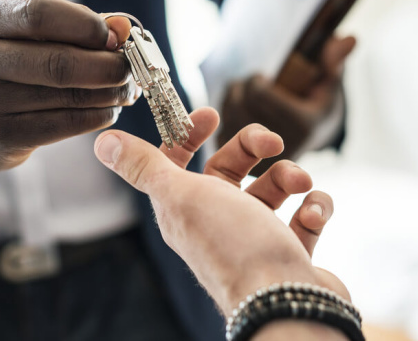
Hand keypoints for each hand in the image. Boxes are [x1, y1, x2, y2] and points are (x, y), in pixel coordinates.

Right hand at [0, 0, 136, 172]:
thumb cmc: (6, 64)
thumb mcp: (24, 34)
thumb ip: (74, 25)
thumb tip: (123, 26)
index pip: (39, 14)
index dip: (86, 25)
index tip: (116, 36)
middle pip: (57, 61)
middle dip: (106, 65)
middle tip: (131, 68)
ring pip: (66, 96)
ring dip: (108, 92)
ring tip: (126, 89)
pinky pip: (63, 124)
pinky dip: (97, 116)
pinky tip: (109, 109)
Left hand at [94, 107, 348, 316]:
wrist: (285, 302)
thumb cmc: (233, 246)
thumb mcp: (180, 196)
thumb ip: (144, 166)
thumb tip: (102, 141)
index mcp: (184, 208)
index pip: (177, 162)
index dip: (189, 135)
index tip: (211, 115)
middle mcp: (217, 222)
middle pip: (230, 168)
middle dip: (253, 147)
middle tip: (273, 143)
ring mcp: (255, 238)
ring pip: (272, 188)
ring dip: (289, 175)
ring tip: (300, 184)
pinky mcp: (289, 251)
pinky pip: (304, 216)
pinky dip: (314, 207)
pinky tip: (313, 213)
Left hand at [219, 35, 355, 174]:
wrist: (307, 143)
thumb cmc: (317, 106)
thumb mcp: (329, 85)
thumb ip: (335, 62)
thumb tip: (350, 38)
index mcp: (303, 126)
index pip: (259, 93)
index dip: (255, 80)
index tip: (262, 77)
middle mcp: (281, 147)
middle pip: (240, 103)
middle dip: (241, 87)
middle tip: (249, 84)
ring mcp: (261, 160)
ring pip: (227, 116)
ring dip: (231, 99)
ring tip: (243, 95)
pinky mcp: (243, 167)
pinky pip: (220, 131)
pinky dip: (224, 118)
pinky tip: (235, 112)